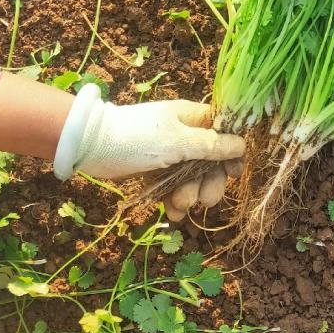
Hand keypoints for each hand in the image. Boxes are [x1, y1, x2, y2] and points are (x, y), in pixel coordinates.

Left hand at [53, 88, 244, 221]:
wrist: (91, 147)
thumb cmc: (137, 138)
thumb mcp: (177, 141)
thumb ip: (210, 144)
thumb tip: (241, 144)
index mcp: (192, 118)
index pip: (224, 133)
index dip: (231, 154)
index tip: (231, 174)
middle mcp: (184, 134)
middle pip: (210, 161)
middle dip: (208, 183)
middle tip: (204, 201)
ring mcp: (169, 154)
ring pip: (191, 178)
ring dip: (189, 195)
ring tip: (179, 205)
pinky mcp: (154, 170)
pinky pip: (172, 186)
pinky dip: (172, 201)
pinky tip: (170, 214)